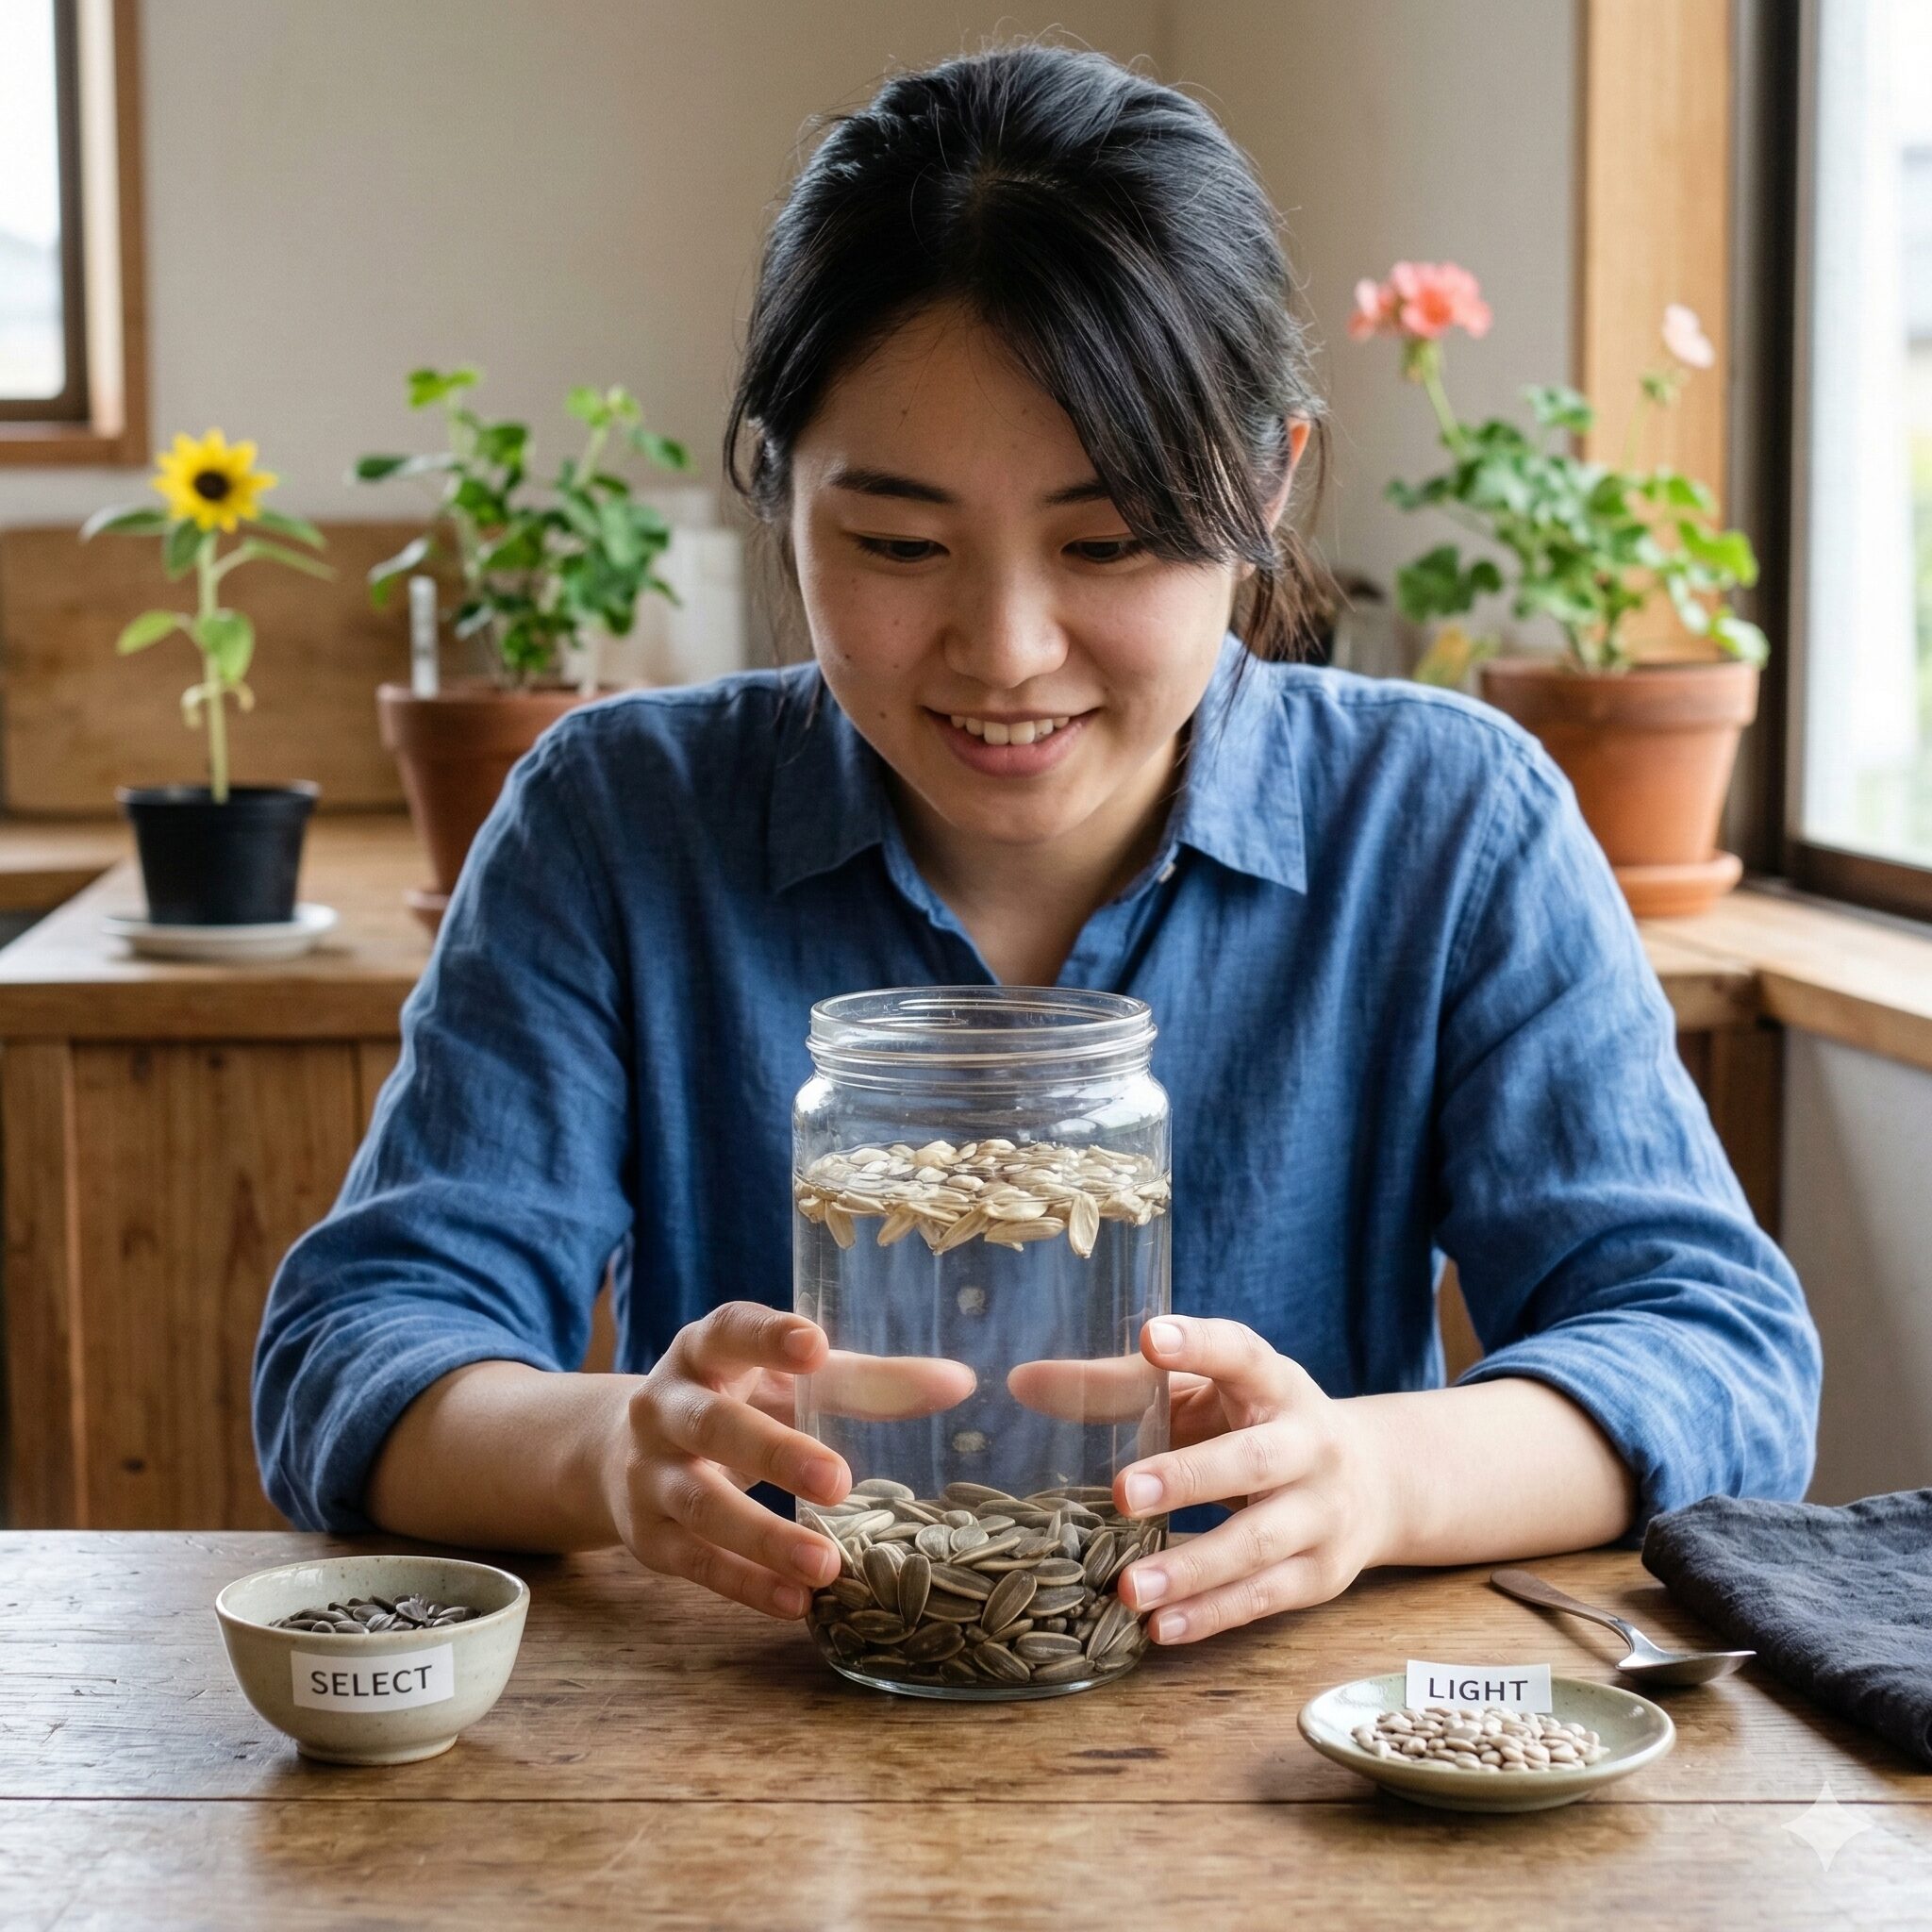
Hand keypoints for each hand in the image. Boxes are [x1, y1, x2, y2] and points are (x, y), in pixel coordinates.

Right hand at [605, 1301, 973, 1620]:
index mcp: (704, 1351)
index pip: (730, 1331)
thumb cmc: (734, 1402)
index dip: (767, 1337)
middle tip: (838, 1481)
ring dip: (764, 1537)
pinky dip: (746, 1585)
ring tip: (825, 1565)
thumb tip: (959, 1383)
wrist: (616, 1452)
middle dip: (774, 1453)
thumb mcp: (786, 1382)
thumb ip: (866, 1382)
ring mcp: (649, 1474)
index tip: (815, 1345)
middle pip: (714, 1425)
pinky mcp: (647, 1537)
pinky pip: (696, 1563)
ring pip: (702, 1505)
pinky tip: (797, 1603)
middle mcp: (664, 1406)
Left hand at [1109, 1316, 1393, 1644]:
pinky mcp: (1323, 1572)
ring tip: (1129, 1589)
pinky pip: (1266, 1597)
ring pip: (1259, 1543)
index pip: (1241, 1354)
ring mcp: (1323, 1511)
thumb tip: (1020, 1383)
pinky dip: (1214, 1615)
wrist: (1375, 1482)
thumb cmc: (1254, 1423)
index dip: (1200, 1345)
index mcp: (1274, 1383)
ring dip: (1193, 1568)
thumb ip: (1121, 1387)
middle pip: (1253, 1460)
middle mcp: (1308, 1442)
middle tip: (1123, 1493)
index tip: (1152, 1337)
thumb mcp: (1203, 1394)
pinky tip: (1161, 1627)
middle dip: (1189, 1477)